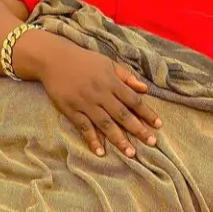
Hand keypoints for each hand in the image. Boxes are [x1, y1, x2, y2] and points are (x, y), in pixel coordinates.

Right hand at [37, 43, 161, 158]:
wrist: (53, 59)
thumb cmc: (83, 60)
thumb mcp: (107, 63)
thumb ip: (126, 76)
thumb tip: (145, 89)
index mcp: (110, 81)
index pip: (133, 100)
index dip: (146, 113)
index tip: (159, 125)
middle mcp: (100, 93)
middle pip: (122, 114)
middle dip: (138, 129)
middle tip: (152, 143)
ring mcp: (85, 103)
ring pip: (105, 123)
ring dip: (118, 138)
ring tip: (130, 152)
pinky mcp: (70, 109)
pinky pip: (83, 127)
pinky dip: (91, 139)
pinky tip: (100, 151)